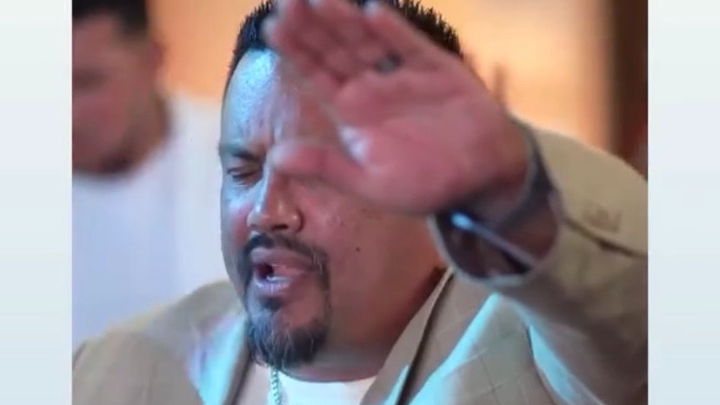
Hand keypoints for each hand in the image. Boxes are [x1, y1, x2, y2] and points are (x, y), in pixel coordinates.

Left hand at [263, 0, 527, 215]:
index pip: (317, 75)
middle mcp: (372, 87)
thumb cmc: (423, 184)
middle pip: (336, 50)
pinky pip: (411, 47)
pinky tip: (374, 15)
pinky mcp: (436, 68)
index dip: (296, 51)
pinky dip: (395, 31)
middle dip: (313, 26)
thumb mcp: (371, 183)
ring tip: (324, 1)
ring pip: (368, 42)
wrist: (481, 177)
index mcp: (352, 113)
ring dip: (346, 21)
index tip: (274, 28)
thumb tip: (275, 160)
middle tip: (289, 1)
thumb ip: (327, 167)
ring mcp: (402, 75)